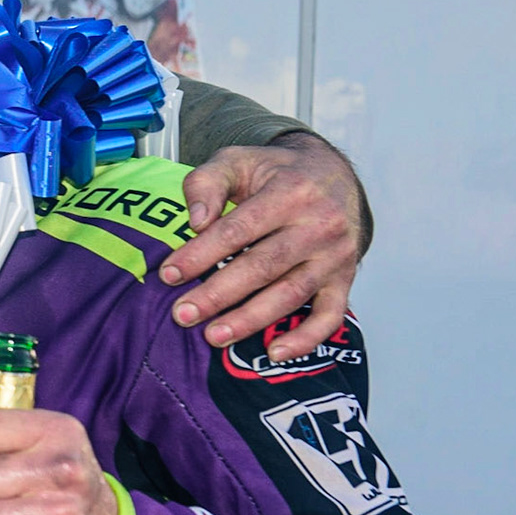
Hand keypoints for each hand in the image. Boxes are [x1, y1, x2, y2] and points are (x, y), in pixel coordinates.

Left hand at [157, 133, 363, 360]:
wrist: (333, 174)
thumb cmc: (274, 171)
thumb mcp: (237, 160)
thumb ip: (207, 182)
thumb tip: (196, 223)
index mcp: (290, 192)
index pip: (238, 229)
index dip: (201, 254)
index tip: (169, 275)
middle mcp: (319, 224)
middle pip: (263, 266)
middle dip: (219, 294)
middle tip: (182, 315)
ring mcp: (336, 254)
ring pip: (291, 293)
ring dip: (251, 319)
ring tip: (213, 337)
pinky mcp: (345, 278)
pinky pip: (331, 314)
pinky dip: (306, 338)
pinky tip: (275, 354)